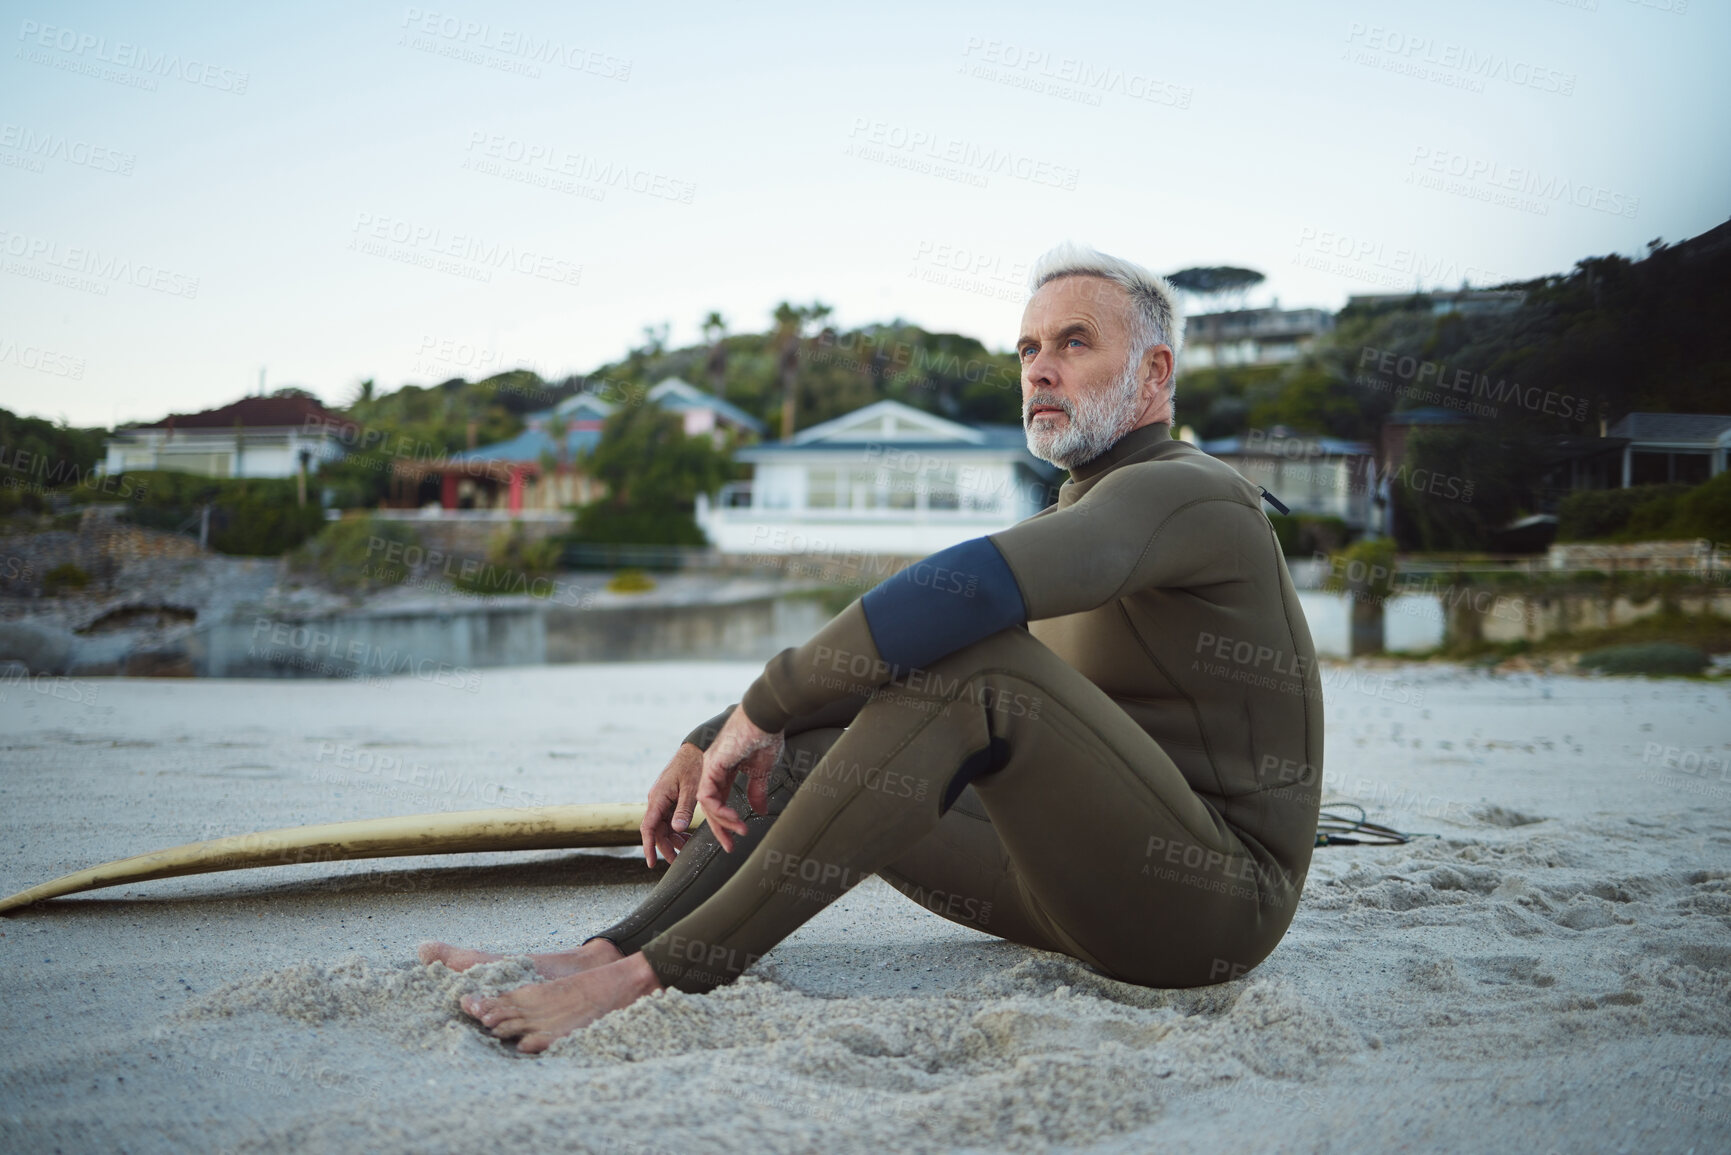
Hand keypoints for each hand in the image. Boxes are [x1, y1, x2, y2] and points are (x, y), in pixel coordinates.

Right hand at [639, 742, 705, 867]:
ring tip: (688, 847)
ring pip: (663, 827)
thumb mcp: (691, 788)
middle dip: (665, 847)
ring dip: (673, 839)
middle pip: (656, 830)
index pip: (648, 828)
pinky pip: (669, 819)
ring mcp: (663, 800)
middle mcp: (657, 800)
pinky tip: (687, 835)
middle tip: (678, 861)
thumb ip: (683, 809)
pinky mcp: (670, 799)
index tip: (651, 863)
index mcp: (658, 797)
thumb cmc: (693, 765)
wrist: (696, 748)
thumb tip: (677, 828)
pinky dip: (677, 829)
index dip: (649, 847)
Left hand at [697, 708, 784, 852]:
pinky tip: (732, 818)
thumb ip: (757, 790)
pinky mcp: (711, 765)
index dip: (727, 821)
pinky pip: (708, 795)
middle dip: (720, 828)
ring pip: (707, 804)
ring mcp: (710, 767)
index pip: (720, 800)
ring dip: (722, 821)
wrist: (765, 716)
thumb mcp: (762, 770)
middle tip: (729, 846)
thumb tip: (759, 810)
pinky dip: (719, 810)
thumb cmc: (765, 735)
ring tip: (737, 832)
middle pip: (711, 806)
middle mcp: (714, 769)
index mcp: (725, 769)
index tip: (737, 836)